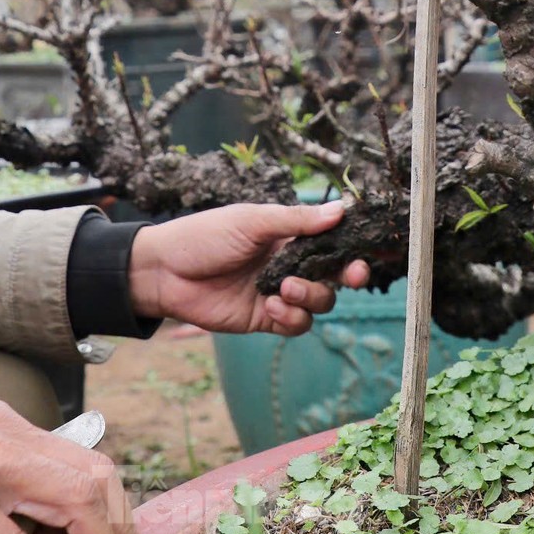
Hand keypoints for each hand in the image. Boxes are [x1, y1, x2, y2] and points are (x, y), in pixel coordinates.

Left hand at [128, 201, 370, 334]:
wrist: (165, 272)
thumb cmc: (204, 236)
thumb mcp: (251, 221)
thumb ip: (296, 220)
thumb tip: (340, 209)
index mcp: (287, 234)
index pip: (330, 241)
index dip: (352, 247)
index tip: (368, 252)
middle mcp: (288, 263)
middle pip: (333, 275)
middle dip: (347, 276)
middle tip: (352, 274)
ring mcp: (277, 292)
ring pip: (319, 302)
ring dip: (312, 296)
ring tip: (285, 288)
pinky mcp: (263, 318)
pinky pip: (295, 324)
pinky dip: (291, 317)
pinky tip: (270, 306)